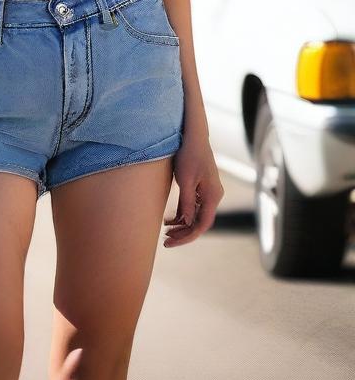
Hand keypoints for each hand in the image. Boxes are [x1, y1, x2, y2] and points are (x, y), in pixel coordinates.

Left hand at [163, 131, 224, 246]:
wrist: (194, 137)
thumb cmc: (189, 156)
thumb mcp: (185, 180)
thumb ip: (186, 202)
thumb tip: (186, 223)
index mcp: (212, 196)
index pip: (202, 225)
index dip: (187, 237)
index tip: (170, 242)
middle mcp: (214, 197)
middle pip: (200, 223)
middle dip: (183, 233)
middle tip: (165, 240)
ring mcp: (209, 192)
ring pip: (196, 216)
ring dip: (182, 224)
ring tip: (165, 229)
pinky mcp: (203, 188)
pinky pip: (195, 207)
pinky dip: (183, 214)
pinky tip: (170, 219)